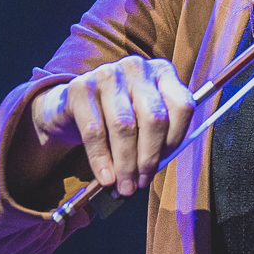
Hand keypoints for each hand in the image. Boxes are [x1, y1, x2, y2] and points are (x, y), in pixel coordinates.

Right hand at [31, 56, 194, 197]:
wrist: (71, 109)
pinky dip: (101, 159)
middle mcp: (137, 68)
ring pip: (124, 126)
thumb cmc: (115, 118)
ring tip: (124, 185)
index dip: (174, 141)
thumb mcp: (142, 121)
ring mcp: (108, 74)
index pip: (181, 107)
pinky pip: (94, 130)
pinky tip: (105, 176)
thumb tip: (154, 171)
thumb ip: (156, 139)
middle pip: (153, 118)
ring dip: (125, 163)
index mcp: (161, 72)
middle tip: (141, 182)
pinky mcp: (80, 87)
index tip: (162, 164)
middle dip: (148, 157)